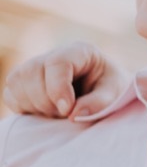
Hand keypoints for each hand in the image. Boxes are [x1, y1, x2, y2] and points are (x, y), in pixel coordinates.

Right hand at [2, 42, 127, 118]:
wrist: (105, 94)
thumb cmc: (113, 90)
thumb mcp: (116, 94)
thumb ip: (99, 103)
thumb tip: (74, 115)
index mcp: (78, 52)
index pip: (57, 63)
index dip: (58, 88)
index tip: (67, 110)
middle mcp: (52, 55)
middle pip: (32, 72)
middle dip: (46, 100)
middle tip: (66, 114)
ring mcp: (34, 67)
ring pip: (16, 83)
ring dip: (35, 105)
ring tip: (58, 113)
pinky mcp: (22, 83)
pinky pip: (10, 95)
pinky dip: (24, 108)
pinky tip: (44, 112)